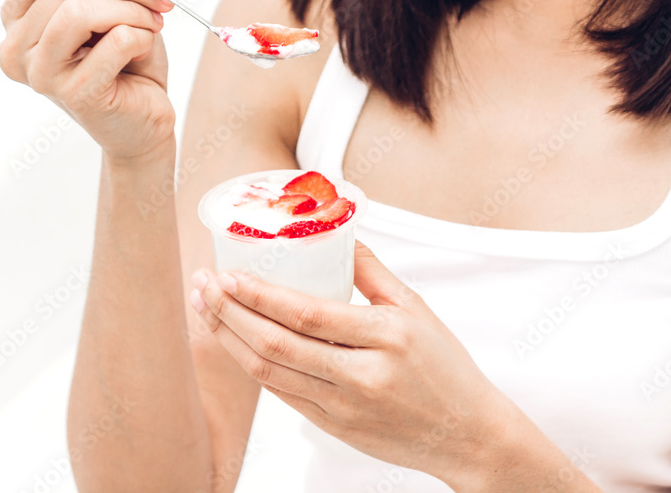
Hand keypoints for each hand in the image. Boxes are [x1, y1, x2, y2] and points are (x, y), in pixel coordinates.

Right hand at [0, 0, 176, 163]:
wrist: (144, 122)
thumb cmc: (126, 62)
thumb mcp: (118, 3)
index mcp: (19, 17)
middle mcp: (16, 46)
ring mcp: (39, 74)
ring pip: (80, 11)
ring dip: (132, 10)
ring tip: (154, 23)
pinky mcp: (72, 95)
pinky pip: (112, 42)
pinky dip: (140, 36)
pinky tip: (144, 49)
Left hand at [188, 241, 512, 484]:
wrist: (467, 435)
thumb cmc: (446, 368)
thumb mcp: (417, 309)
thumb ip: (373, 272)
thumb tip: (338, 234)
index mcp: (385, 337)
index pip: (307, 314)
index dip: (259, 295)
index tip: (228, 274)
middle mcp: (361, 375)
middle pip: (277, 345)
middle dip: (230, 313)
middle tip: (203, 285)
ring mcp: (344, 407)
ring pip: (270, 374)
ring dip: (230, 340)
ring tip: (207, 310)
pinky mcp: (335, 428)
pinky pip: (283, 395)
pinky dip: (254, 367)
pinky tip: (236, 343)